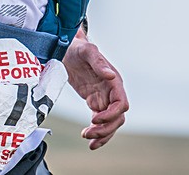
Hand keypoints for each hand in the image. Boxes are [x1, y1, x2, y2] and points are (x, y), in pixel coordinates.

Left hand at [62, 29, 128, 149]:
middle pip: (117, 117)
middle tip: (88, 134)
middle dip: (105, 128)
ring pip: (111, 122)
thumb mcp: (86, 51)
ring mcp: (104, 97)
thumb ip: (99, 62)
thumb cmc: (77, 47)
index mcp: (113, 81)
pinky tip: (89, 139)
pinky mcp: (95, 101)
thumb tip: (111, 76)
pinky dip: (97, 131)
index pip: (121, 104)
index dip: (111, 114)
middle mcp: (111, 91)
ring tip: (88, 140)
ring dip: (102, 134)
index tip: (95, 119)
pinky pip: (100, 121)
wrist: (67, 48)